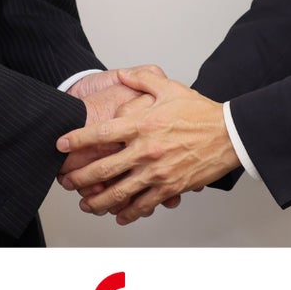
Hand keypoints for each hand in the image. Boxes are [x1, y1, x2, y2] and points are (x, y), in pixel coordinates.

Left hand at [56, 66, 237, 223]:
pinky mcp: (170, 187)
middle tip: (66, 181)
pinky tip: (119, 215)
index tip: (60, 145)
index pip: (100, 134)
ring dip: (97, 201)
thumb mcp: (170, 88)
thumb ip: (142, 79)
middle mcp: (146, 150)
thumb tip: (122, 73)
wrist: (230, 134)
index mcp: (142, 124)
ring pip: (119, 193)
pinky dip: (128, 213)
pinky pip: (143, 205)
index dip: (76, 140)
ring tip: (86, 203)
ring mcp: (157, 172)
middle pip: (103, 169)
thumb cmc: (201, 112)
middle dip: (79, 177)